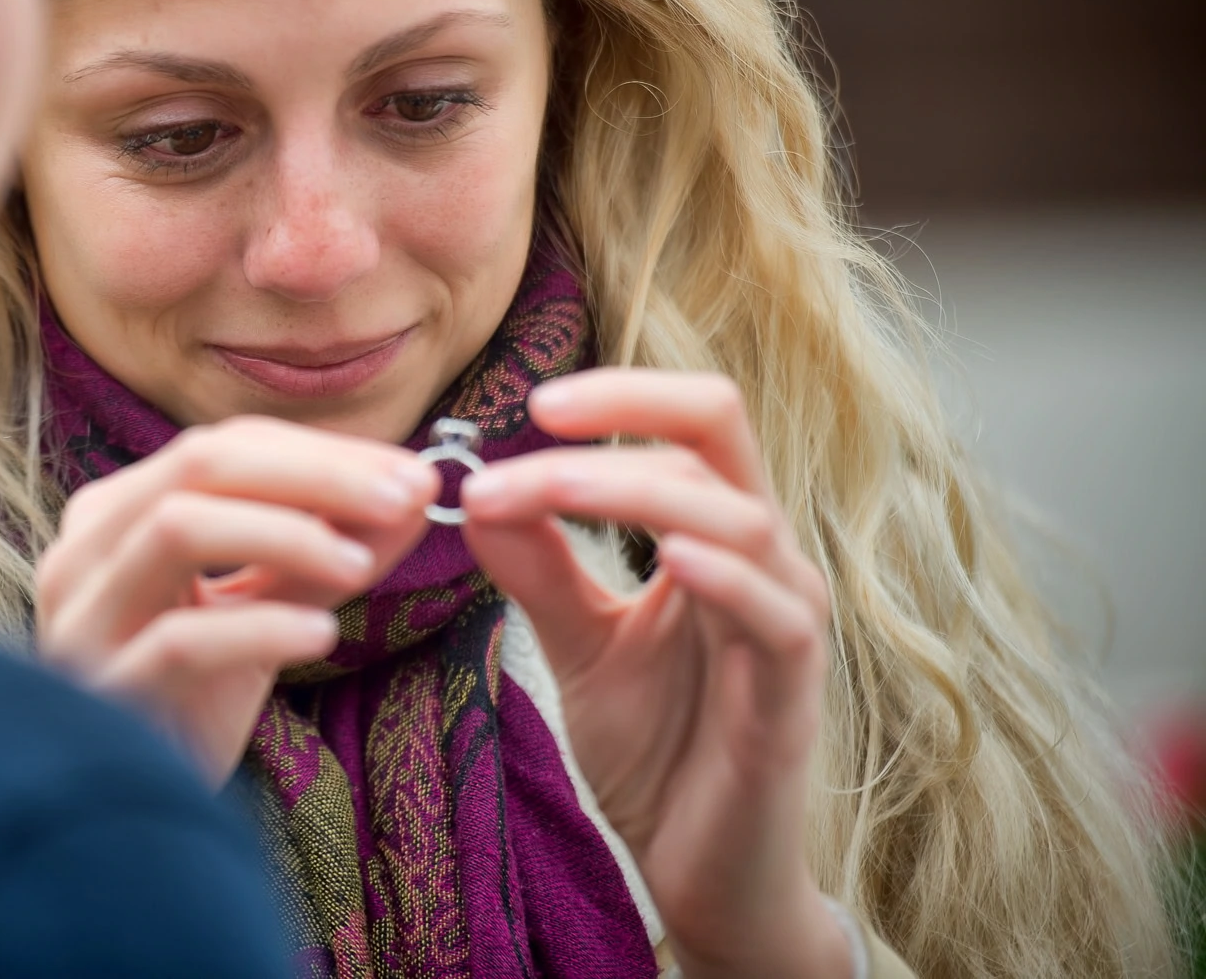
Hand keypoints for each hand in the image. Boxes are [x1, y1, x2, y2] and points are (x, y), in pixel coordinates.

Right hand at [35, 417, 436, 784]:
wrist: (135, 814)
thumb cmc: (195, 697)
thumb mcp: (266, 607)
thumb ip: (330, 548)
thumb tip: (420, 490)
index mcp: (115, 516)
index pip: (223, 447)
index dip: (323, 452)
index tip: (413, 474)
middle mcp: (83, 553)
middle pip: (200, 467)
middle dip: (316, 476)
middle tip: (407, 496)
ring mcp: (83, 620)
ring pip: (178, 529)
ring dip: (287, 534)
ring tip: (361, 565)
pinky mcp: (101, 691)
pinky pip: (180, 641)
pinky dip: (259, 627)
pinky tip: (320, 636)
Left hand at [459, 370, 853, 978]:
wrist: (700, 875)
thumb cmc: (657, 749)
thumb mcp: (579, 644)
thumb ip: (539, 571)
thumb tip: (476, 491)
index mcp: (717, 535)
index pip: (692, 422)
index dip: (622, 392)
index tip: (530, 400)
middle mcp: (765, 561)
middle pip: (719, 436)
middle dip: (620, 415)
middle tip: (526, 424)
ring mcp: (786, 625)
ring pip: (737, 515)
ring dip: (629, 491)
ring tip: (542, 486)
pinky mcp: (790, 699)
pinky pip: (775, 618)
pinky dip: (726, 576)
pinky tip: (671, 557)